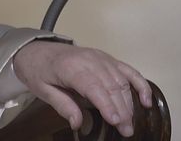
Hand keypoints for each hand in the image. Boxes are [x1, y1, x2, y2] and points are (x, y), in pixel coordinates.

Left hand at [13, 41, 151, 136]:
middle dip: (121, 110)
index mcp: (70, 67)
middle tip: (125, 130)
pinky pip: (127, 70)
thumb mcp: (42, 90)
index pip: (93, 87)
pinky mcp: (106, 58)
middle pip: (111, 86)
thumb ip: (62, 105)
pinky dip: (139, 84)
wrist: (34, 50)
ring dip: (129, 103)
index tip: (115, 121)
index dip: (107, 104)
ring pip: (121, 81)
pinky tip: (146, 100)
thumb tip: (77, 123)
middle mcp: (88, 60)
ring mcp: (99, 57)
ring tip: (130, 122)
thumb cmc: (38, 70)